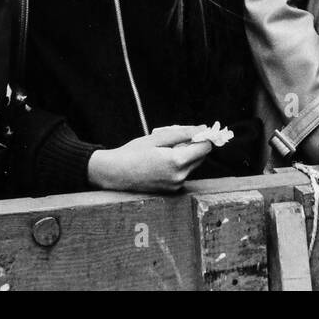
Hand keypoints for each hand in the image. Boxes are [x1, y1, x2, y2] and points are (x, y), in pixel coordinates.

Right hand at [87, 124, 212, 192]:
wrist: (114, 173)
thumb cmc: (133, 152)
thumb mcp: (157, 137)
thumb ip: (182, 133)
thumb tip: (202, 128)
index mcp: (177, 161)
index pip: (205, 148)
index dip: (202, 137)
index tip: (197, 130)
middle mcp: (179, 176)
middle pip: (201, 157)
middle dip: (193, 145)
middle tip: (176, 137)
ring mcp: (176, 185)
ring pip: (192, 165)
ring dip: (186, 155)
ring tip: (165, 149)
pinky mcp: (171, 190)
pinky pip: (183, 173)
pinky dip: (179, 165)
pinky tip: (161, 161)